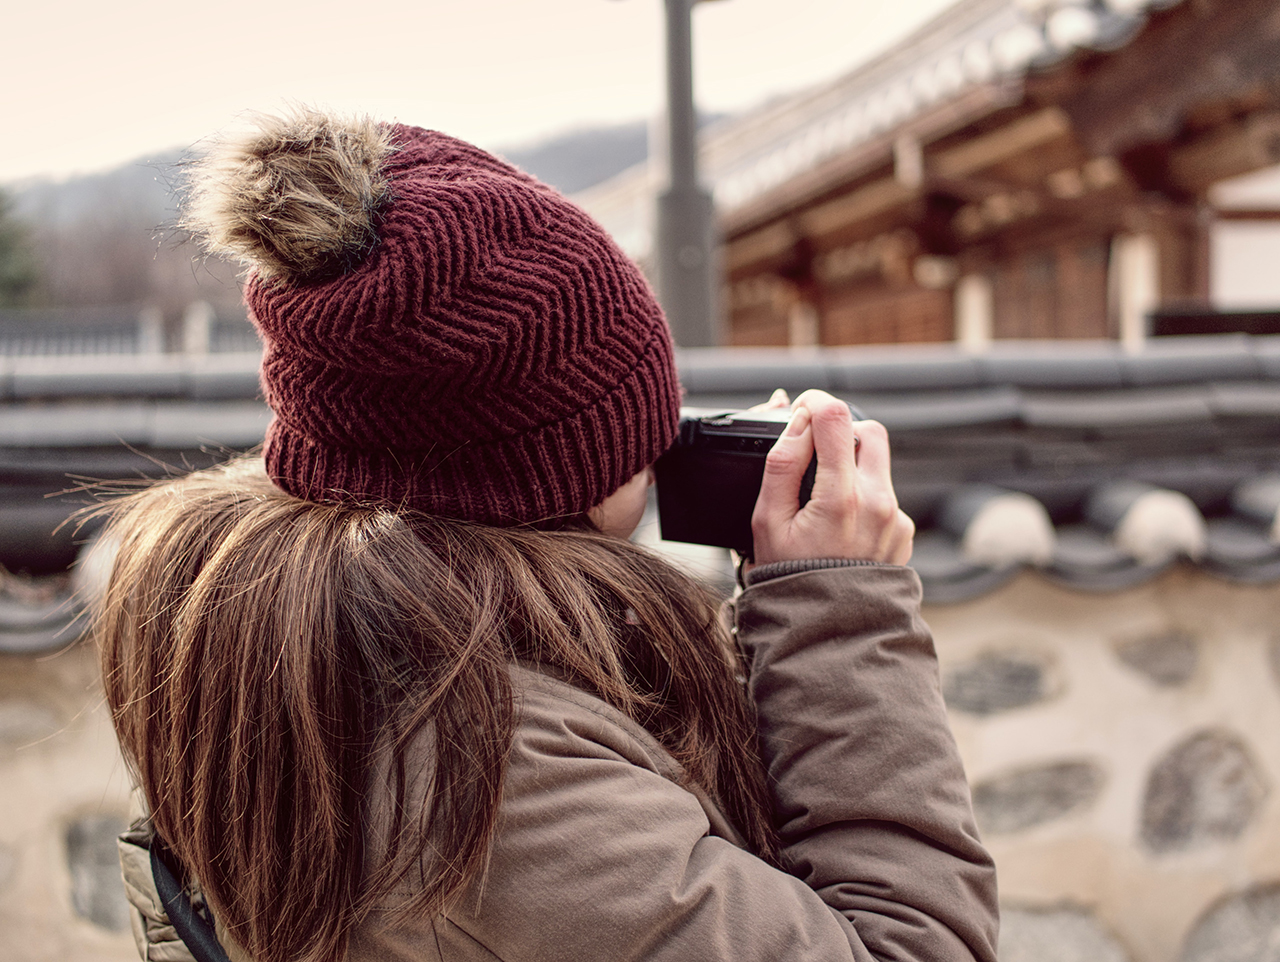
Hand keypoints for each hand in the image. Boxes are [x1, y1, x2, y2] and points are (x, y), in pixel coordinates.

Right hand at [750, 389, 913, 565]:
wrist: (829, 626)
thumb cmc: (789, 574)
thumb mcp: (767, 520)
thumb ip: (781, 464)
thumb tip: (798, 422)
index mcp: (840, 497)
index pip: (835, 418)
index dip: (815, 403)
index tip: (801, 410)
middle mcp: (877, 502)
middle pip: (868, 429)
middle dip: (839, 430)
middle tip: (814, 448)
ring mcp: (896, 516)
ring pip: (878, 461)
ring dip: (851, 462)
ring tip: (824, 491)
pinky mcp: (903, 529)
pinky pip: (884, 492)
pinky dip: (862, 494)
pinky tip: (841, 522)